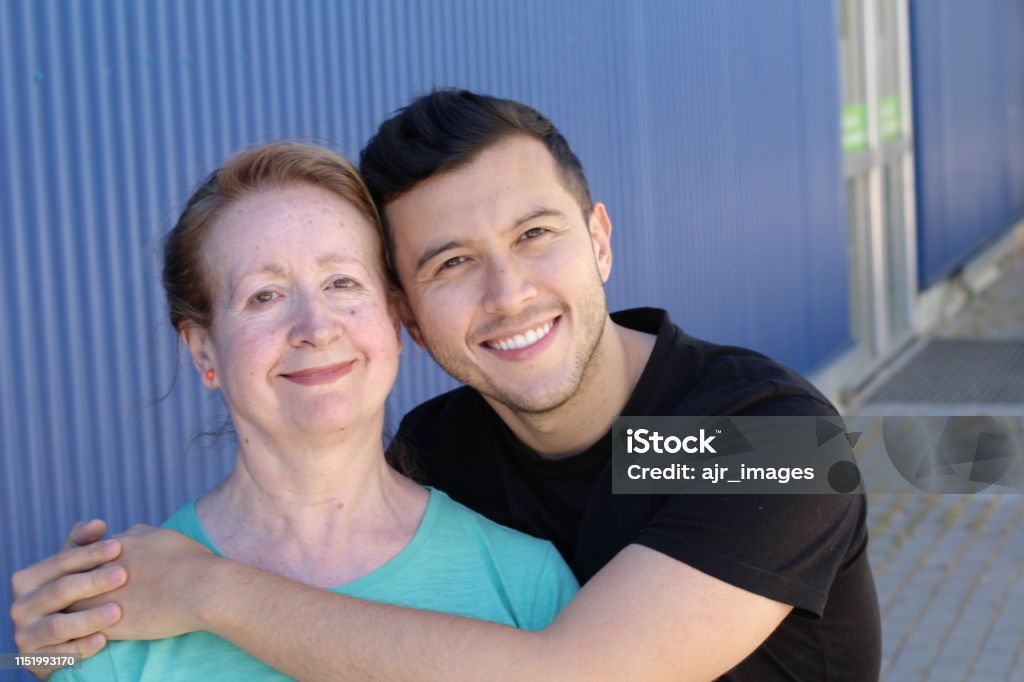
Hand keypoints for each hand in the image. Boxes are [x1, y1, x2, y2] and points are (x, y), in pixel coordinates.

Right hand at [10, 520, 126, 679]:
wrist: (56, 639)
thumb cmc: (69, 593)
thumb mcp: (71, 569)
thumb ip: (81, 545)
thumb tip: (97, 523)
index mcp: (27, 579)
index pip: (61, 562)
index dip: (90, 553)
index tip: (120, 545)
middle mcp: (21, 607)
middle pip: (61, 590)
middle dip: (93, 581)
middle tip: (124, 574)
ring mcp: (26, 635)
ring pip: (59, 625)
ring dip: (89, 617)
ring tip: (118, 610)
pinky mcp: (36, 660)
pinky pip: (61, 655)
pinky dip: (82, 648)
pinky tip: (104, 639)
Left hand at [70, 525, 216, 640]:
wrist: (204, 587)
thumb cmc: (191, 561)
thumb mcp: (162, 535)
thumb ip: (140, 534)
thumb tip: (130, 533)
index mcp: (115, 547)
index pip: (82, 555)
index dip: (85, 565)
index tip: (93, 573)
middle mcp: (103, 569)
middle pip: (72, 578)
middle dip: (76, 587)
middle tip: (87, 595)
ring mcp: (104, 596)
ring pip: (73, 604)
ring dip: (77, 608)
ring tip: (90, 613)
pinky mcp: (110, 622)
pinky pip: (85, 628)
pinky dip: (85, 630)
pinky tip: (97, 630)